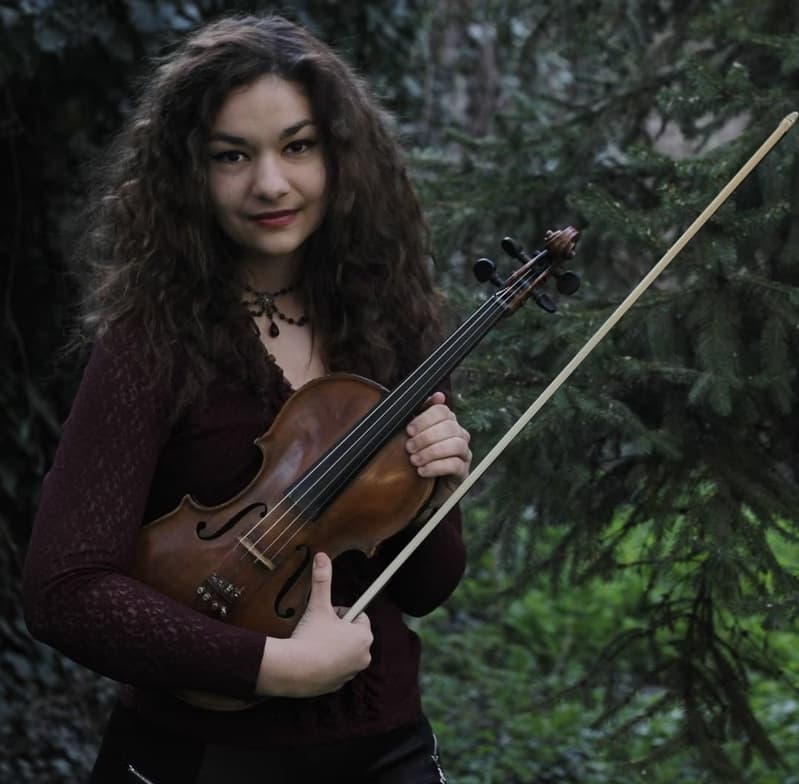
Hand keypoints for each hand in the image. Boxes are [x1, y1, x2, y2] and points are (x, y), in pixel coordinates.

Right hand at [255, 552, 372, 697]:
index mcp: (364, 636)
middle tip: (319, 630)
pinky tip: (312, 660)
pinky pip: (334, 669)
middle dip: (337, 630)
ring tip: (314, 645)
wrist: (293, 670)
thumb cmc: (310, 637)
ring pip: (343, 652)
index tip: (327, 616)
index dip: (341, 614)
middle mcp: (363, 656)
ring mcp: (351, 673)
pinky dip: (325, 664)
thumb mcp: (318, 605)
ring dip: (331, 647)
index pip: (359, 617)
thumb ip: (322, 579)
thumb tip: (321, 555)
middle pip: (351, 635)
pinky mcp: (338, 686)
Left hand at [405, 391, 471, 507]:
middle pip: (450, 426)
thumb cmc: (419, 457)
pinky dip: (436, 467)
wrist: (423, 490)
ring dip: (432, 451)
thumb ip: (421, 415)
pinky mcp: (463, 473)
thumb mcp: (416, 436)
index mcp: (447, 422)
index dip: (425, 418)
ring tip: (415, 460)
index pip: (442, 411)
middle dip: (426, 436)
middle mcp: (459, 435)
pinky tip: (422, 471)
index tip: (409, 430)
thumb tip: (438, 395)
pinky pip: (455, 465)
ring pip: (456, 444)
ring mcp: (464, 454)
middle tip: (409, 447)